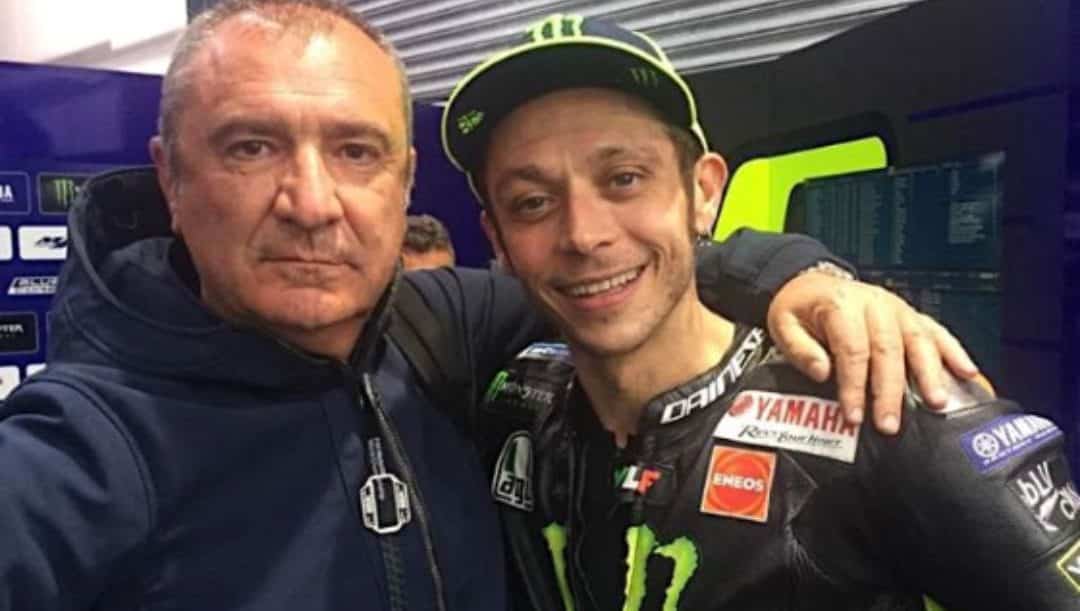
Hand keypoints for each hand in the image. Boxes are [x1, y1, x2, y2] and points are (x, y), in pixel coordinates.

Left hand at [767, 271, 979, 434]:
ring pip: (919, 341)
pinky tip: (968, 374)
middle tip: (890, 424)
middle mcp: (875, 304)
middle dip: (890, 390)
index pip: (852, 349)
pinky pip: (937, 332)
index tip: (853, 416)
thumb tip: (823, 372)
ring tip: (937, 403)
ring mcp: (897, 309)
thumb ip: (800, 349)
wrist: (812, 282)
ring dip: (930, 374)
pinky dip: (954, 352)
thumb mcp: (783, 324)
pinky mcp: (911, 315)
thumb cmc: (800, 309)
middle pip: (889, 350)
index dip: (854, 385)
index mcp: (841, 305)